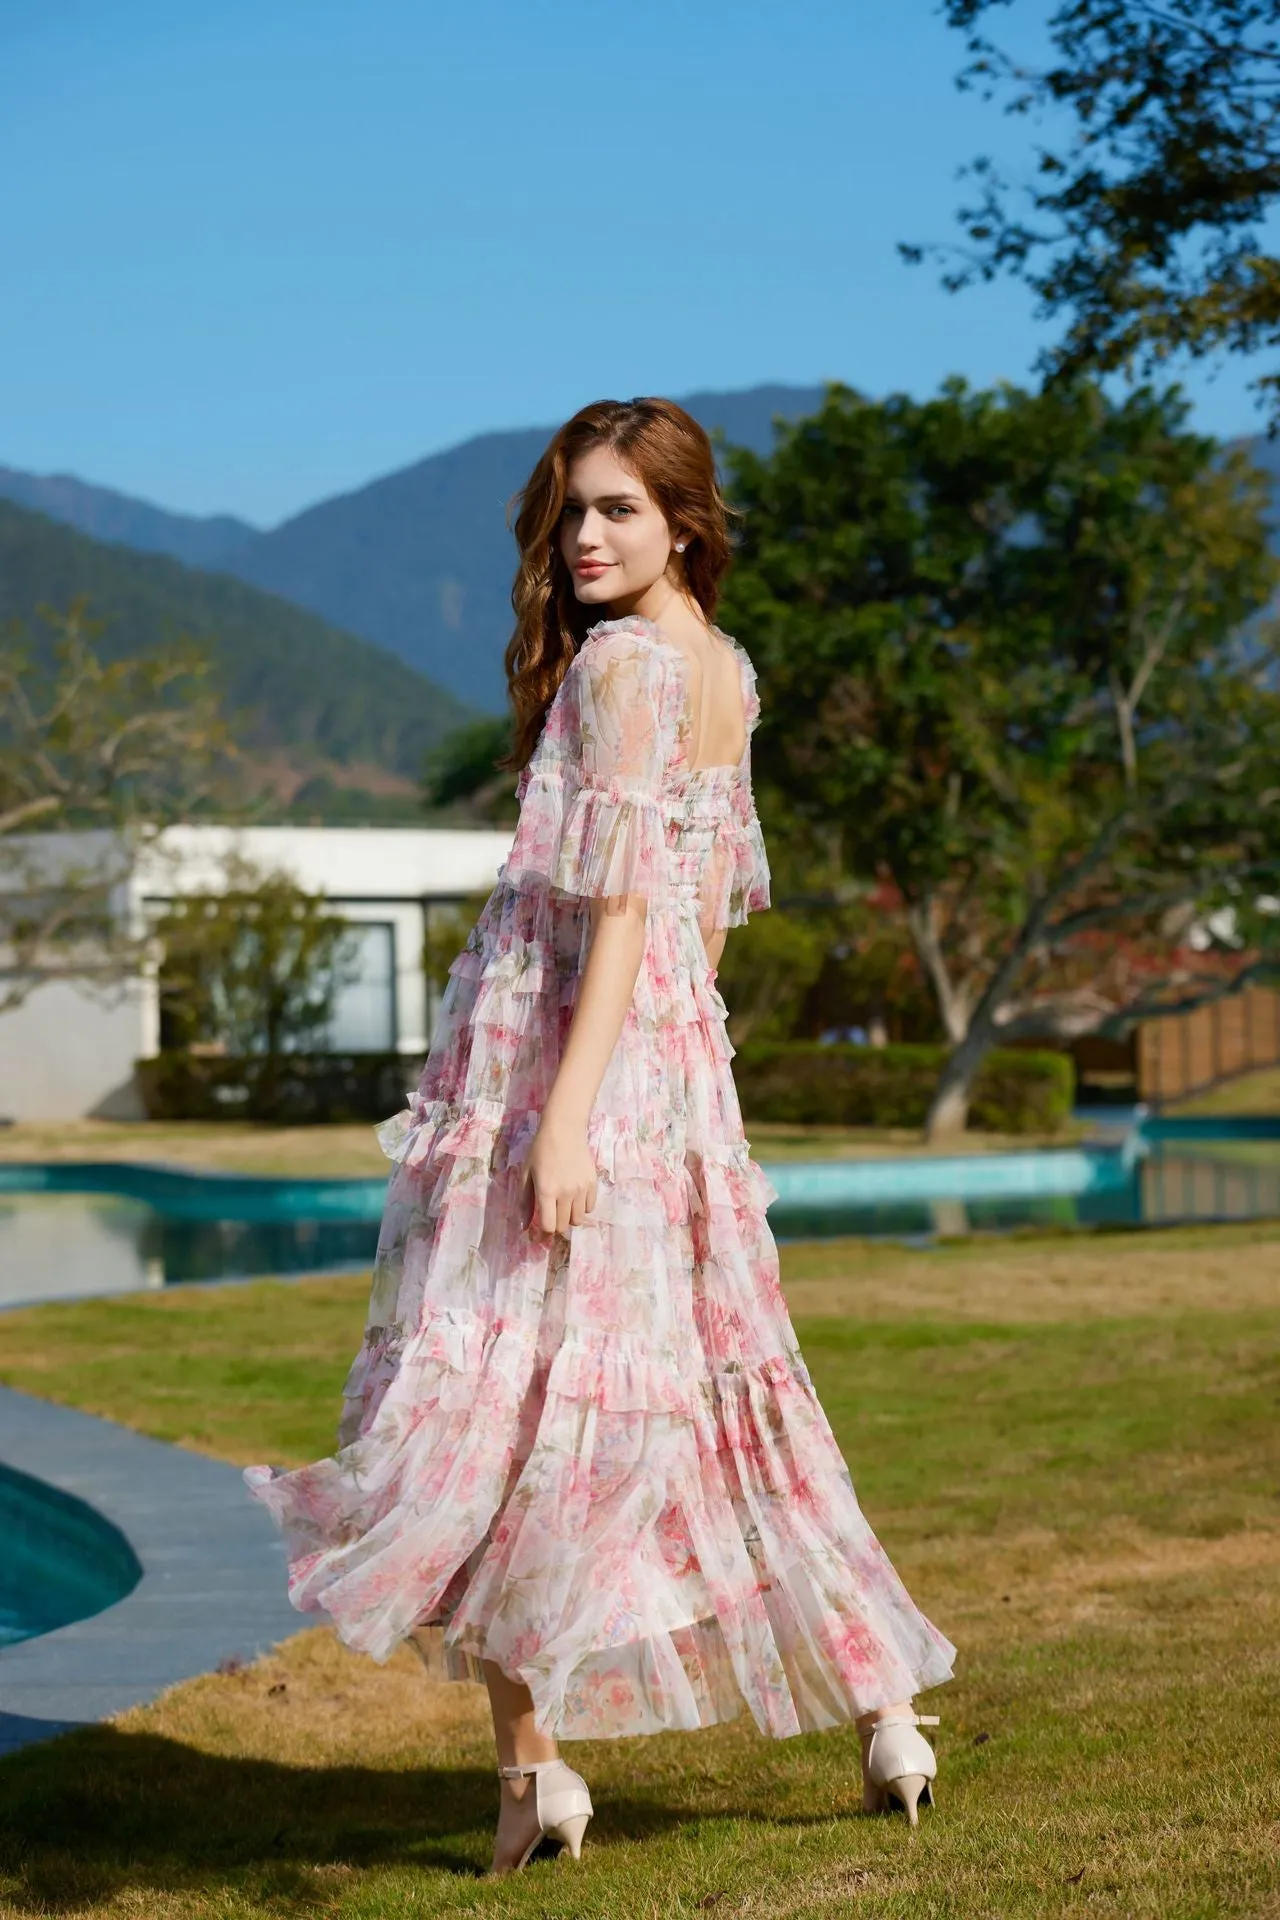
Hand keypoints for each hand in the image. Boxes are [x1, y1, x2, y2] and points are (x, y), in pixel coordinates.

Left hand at [524, 1117, 598, 1235]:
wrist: (564, 1130)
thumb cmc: (540, 1150)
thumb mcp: (526, 1174)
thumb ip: (524, 1201)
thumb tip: (523, 1226)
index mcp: (546, 1191)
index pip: (549, 1226)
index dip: (544, 1230)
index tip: (543, 1223)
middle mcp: (565, 1193)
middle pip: (563, 1225)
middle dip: (556, 1223)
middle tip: (552, 1212)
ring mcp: (581, 1189)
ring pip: (578, 1220)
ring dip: (569, 1217)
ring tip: (564, 1205)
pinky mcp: (592, 1183)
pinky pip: (590, 1208)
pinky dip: (582, 1207)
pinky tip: (575, 1197)